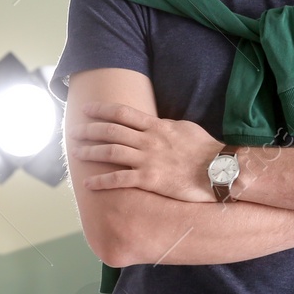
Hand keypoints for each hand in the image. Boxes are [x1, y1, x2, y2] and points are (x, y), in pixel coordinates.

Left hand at [74, 101, 221, 202]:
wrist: (219, 170)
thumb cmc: (206, 149)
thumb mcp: (184, 128)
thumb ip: (165, 126)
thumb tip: (154, 124)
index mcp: (156, 126)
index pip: (122, 113)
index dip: (101, 110)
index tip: (87, 109)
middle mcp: (148, 140)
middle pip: (111, 131)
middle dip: (89, 130)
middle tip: (74, 131)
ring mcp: (148, 160)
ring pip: (111, 152)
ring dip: (90, 152)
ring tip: (76, 153)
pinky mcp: (150, 180)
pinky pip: (119, 180)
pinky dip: (101, 181)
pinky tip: (88, 184)